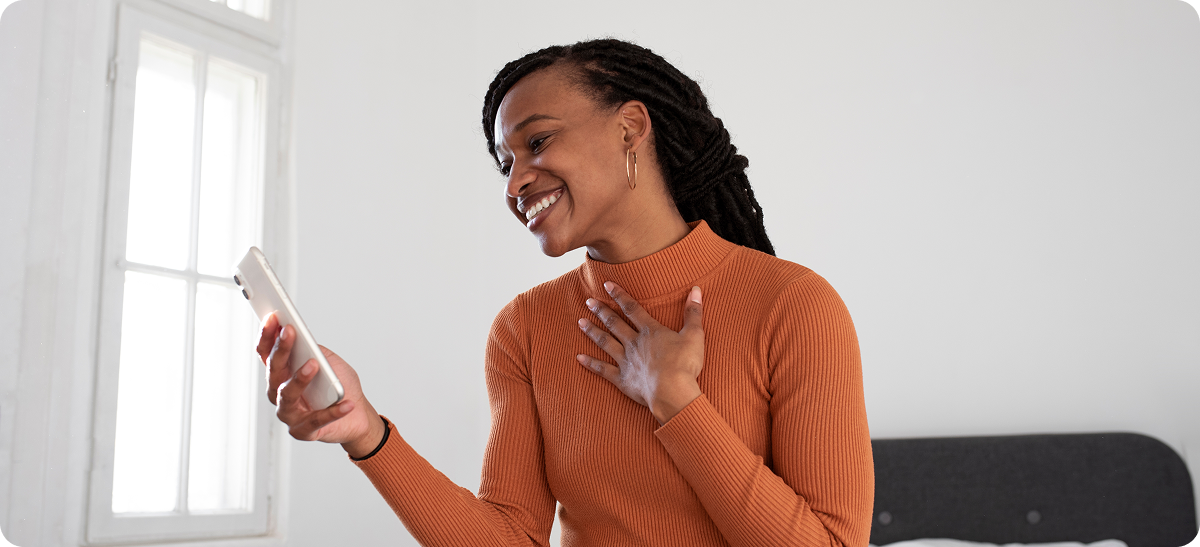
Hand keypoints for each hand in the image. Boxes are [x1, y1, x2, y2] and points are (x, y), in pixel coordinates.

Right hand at [257, 313, 385, 457]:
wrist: (357, 415)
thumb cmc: (338, 386)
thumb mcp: (328, 362)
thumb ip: (314, 351)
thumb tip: (302, 337)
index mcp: (282, 374)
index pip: (267, 353)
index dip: (267, 335)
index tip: (273, 317)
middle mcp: (279, 393)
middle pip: (274, 370)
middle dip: (281, 349)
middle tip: (289, 331)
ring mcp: (290, 414)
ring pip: (286, 396)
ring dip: (298, 378)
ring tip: (313, 365)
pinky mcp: (304, 432)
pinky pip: (316, 421)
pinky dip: (332, 412)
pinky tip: (346, 403)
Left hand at [576, 281, 703, 424]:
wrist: (672, 392)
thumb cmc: (684, 365)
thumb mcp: (694, 336)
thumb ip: (693, 312)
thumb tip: (696, 290)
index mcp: (650, 332)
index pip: (632, 308)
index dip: (619, 295)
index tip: (606, 285)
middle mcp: (634, 343)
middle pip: (614, 323)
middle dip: (601, 311)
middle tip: (588, 301)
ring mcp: (626, 361)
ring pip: (605, 342)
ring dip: (592, 331)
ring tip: (580, 322)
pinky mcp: (622, 379)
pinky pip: (603, 369)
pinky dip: (590, 363)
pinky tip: (579, 357)